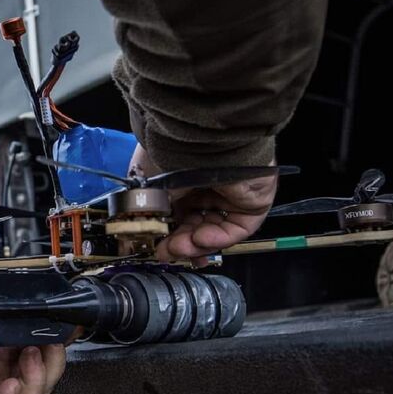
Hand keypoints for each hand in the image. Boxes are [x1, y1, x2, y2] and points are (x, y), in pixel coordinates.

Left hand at [0, 277, 65, 393]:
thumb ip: (1, 294)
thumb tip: (27, 290)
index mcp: (3, 341)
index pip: (42, 348)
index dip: (56, 341)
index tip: (64, 327)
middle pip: (43, 375)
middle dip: (54, 360)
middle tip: (47, 343)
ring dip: (39, 380)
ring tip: (30, 358)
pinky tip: (10, 385)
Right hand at [129, 144, 277, 266]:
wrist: (203, 142)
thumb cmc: (173, 156)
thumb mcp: (152, 189)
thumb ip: (150, 214)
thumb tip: (140, 235)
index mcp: (183, 178)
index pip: (177, 213)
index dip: (167, 233)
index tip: (156, 246)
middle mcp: (207, 185)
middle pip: (195, 224)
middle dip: (179, 242)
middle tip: (166, 252)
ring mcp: (230, 194)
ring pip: (213, 229)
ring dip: (196, 243)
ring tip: (181, 247)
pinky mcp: (252, 202)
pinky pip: (236, 228)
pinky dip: (218, 238)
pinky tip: (202, 239)